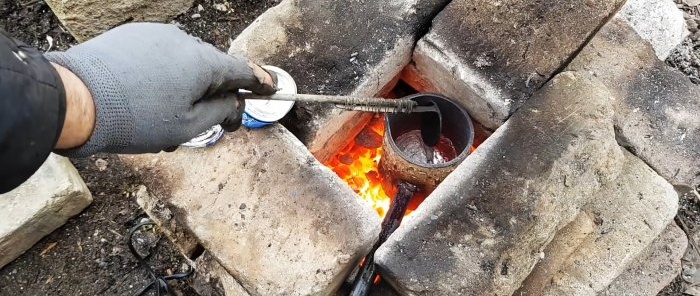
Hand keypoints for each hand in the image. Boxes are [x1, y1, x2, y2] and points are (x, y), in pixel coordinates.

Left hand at [47, 23, 275, 156]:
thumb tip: (233, 102)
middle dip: (212, 95)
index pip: (242, 71)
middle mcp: (184, 41)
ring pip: (184, 64)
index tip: (270, 88)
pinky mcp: (131, 36)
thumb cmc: (135, 119)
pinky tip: (145, 99)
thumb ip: (221, 112)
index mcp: (204, 63)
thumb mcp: (188, 127)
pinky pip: (159, 56)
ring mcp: (155, 35)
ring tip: (163, 120)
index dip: (259, 83)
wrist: (75, 100)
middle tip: (206, 122)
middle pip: (211, 68)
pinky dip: (162, 77)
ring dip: (184, 89)